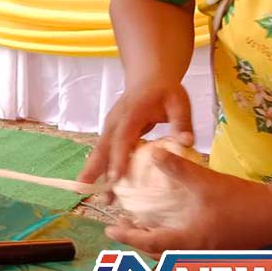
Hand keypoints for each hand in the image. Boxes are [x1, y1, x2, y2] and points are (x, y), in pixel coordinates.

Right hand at [78, 82, 194, 190]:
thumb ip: (182, 122)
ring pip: (100, 151)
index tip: (116, 179)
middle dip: (94, 168)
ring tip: (87, 193)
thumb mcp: (179, 102)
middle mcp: (116, 121)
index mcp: (131, 114)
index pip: (123, 137)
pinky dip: (101, 168)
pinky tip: (102, 185)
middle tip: (85, 188)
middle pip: (102, 146)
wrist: (149, 78)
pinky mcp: (112, 133)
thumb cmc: (165, 91)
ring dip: (94, 171)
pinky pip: (105, 152)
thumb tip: (186, 143)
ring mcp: (111, 127)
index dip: (118, 158)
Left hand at [105, 150, 271, 254]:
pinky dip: (173, 243)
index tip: (109, 231)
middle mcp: (196, 252)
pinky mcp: (220, 250)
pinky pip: (188, 252)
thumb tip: (150, 153)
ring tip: (142, 228)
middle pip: (160, 255)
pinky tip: (173, 227)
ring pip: (174, 255)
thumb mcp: (204, 180)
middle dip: (139, 243)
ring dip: (156, 244)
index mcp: (189, 240)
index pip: (150, 243)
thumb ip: (177, 167)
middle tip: (122, 228)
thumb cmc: (239, 199)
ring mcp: (210, 254)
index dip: (128, 237)